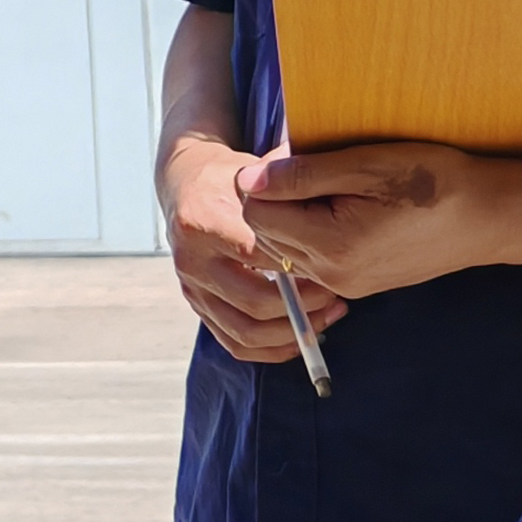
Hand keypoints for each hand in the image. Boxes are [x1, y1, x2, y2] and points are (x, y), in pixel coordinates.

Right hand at [164, 133, 345, 362]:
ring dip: (292, 332)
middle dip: (304, 305)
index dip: (302, 268)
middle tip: (335, 294)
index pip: (260, 257)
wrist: (186, 185)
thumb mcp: (256, 172)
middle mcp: (191, 260)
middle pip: (255, 301)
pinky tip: (300, 337)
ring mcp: (191, 287)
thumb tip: (330, 211)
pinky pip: (236, 343)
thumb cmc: (232, 178)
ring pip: (246, 331)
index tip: (333, 265)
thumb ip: (286, 192)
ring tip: (325, 316)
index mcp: (203, 222)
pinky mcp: (196, 304)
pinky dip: (271, 349)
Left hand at [240, 142, 509, 302]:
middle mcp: (331, 275)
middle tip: (313, 165)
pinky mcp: (358, 284)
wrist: (490, 218)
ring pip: (287, 248)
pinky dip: (315, 231)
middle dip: (277, 197)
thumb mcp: (366, 165)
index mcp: (330, 245)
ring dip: (295, 214)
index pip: (256, 214)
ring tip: (333, 185)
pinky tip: (346, 209)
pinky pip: (313, 259)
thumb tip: (248, 181)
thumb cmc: (435, 182)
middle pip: (266, 234)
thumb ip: (302, 175)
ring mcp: (345, 285)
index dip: (263, 180)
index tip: (294, 156)